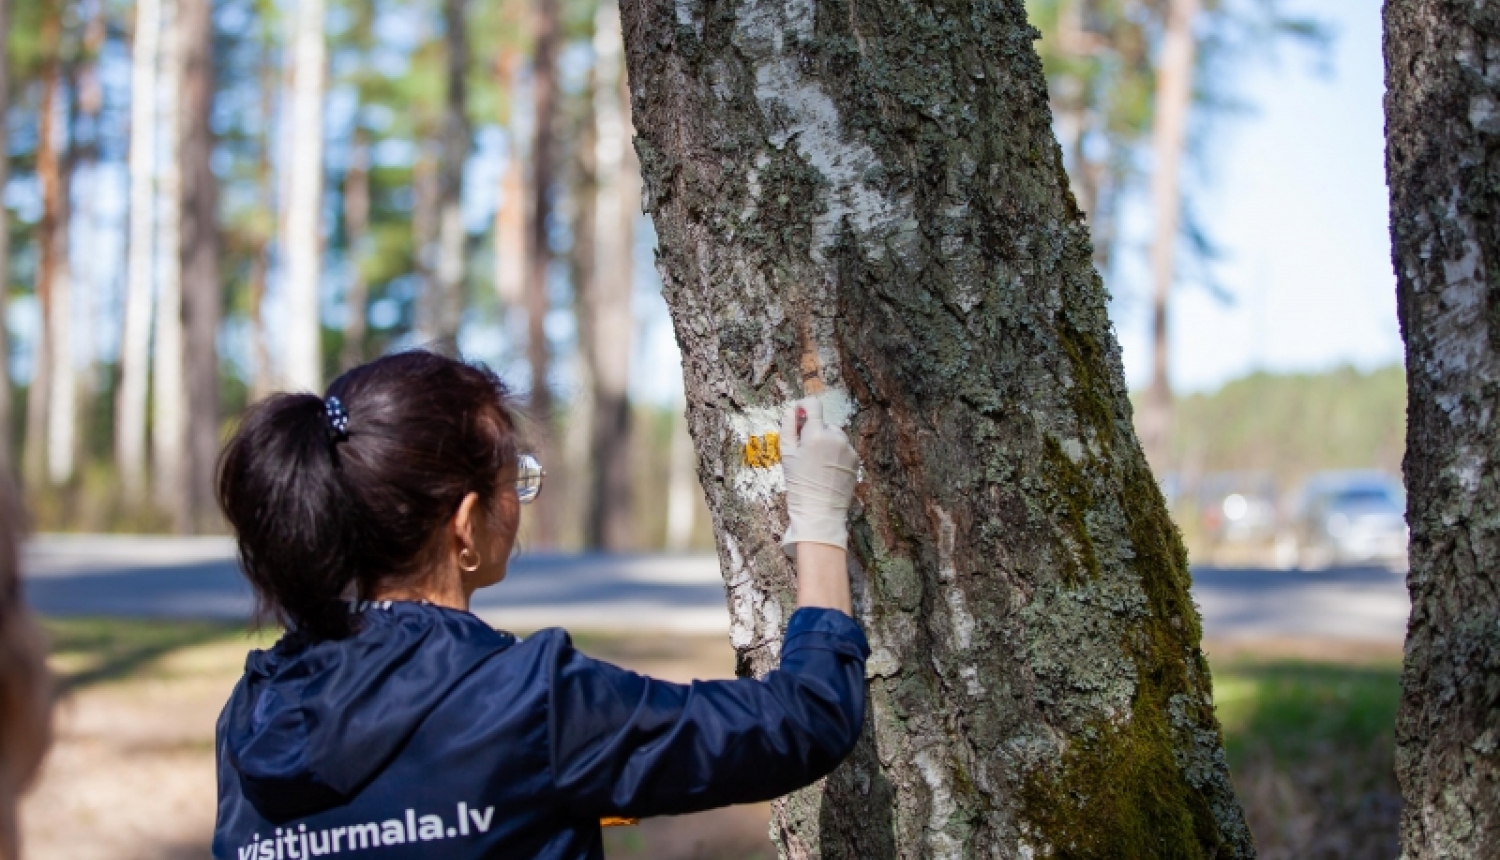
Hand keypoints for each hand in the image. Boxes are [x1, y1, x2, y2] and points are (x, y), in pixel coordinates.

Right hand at [780, 397, 857, 556]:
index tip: (799, 413)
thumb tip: (793, 409)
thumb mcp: (786, 455)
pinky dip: (836, 455)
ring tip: (817, 465)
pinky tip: (828, 471)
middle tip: (805, 454)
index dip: (804, 406)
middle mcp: (836, 436)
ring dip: (826, 443)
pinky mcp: (856, 460)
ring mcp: (848, 448)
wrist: (819, 512)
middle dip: (814, 432)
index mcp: (816, 433)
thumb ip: (788, 427)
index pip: (814, 404)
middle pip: (824, 424)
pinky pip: (843, 449)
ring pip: (835, 436)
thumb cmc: (798, 484)